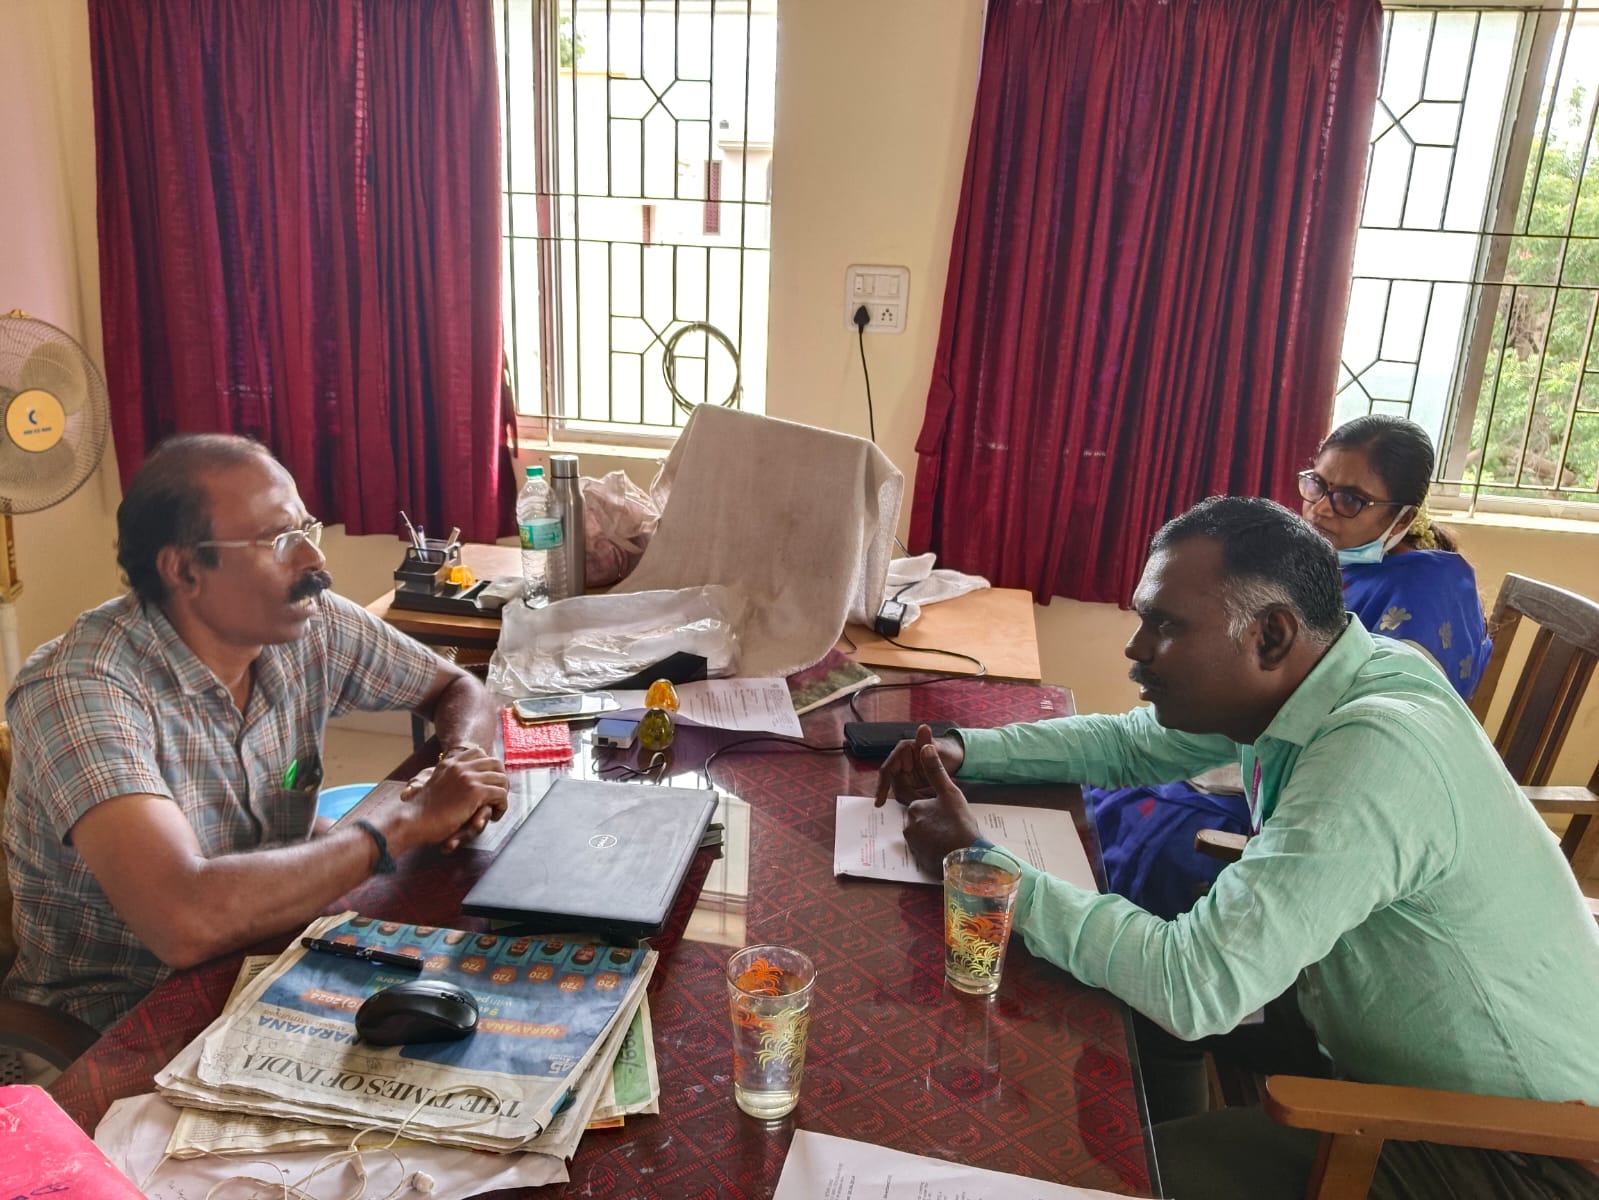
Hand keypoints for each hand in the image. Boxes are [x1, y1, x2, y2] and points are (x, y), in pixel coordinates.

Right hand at [402, 746, 508, 852]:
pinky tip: (494, 816)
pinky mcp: (475, 791)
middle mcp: (460, 766)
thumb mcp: (434, 786)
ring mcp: (468, 777)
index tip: (489, 783)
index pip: (479, 753)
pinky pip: (501, 794)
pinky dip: (502, 806)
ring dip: (502, 795)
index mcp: (450, 763)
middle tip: (497, 796)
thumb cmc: (421, 811)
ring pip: (501, 779)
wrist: (413, 821)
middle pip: (495, 763)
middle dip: (500, 779)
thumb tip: (465, 784)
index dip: (488, 768)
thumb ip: (449, 780)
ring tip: (495, 808)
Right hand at [874, 723, 964, 806]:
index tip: (880, 801)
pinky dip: (913, 799)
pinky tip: (923, 804)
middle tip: (916, 804)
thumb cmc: (945, 751)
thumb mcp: (937, 748)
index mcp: (902, 751)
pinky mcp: (910, 781)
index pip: (887, 770)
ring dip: (910, 798)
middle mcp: (900, 761)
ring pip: (900, 790)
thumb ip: (928, 741)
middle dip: (903, 795)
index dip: (882, 786)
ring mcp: (904, 772)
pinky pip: (907, 793)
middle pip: (893, 784)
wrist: (954, 759)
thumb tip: (924, 727)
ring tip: (926, 802)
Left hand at [900, 742, 981, 875]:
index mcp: (914, 809)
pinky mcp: (920, 861)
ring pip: (924, 834)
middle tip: (953, 824)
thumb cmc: (959, 823)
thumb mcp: (950, 793)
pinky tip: (949, 848)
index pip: (922, 803)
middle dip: (935, 821)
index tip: (951, 813)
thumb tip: (925, 747)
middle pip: (922, 819)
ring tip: (953, 836)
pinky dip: (935, 848)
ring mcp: (913, 846)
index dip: (938, 806)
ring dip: (935, 834)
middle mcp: (908, 827)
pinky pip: (926, 850)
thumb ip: (935, 770)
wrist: (967, 858)